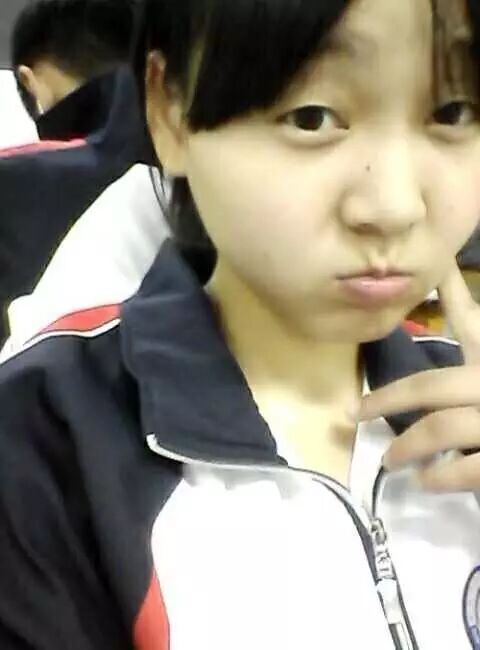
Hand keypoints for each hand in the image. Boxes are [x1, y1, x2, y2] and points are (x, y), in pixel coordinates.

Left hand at [359, 262, 479, 491]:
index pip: (467, 319)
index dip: (445, 293)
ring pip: (441, 428)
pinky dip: (443, 477)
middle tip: (357, 413)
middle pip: (430, 385)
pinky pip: (471, 468)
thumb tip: (447, 319)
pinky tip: (427, 482)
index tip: (418, 278)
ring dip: (407, 447)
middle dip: (386, 400)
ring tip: (389, 462)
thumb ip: (476, 341)